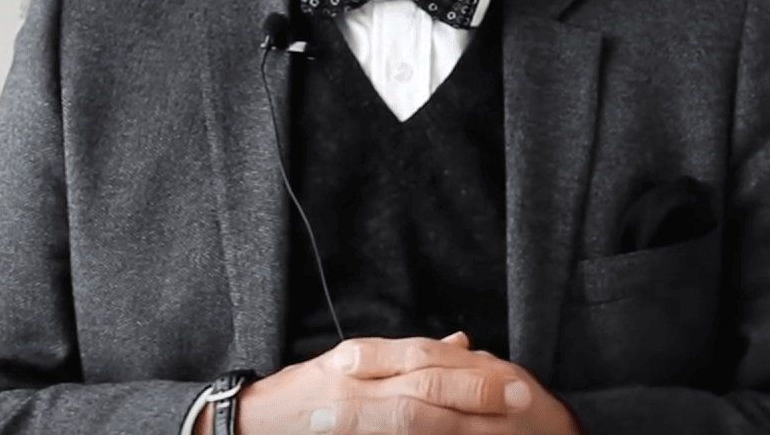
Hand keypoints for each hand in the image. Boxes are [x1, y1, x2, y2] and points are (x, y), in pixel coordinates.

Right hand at [225, 332, 581, 434]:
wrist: (250, 425)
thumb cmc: (307, 395)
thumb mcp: (353, 364)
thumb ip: (405, 357)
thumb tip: (462, 343)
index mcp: (359, 357)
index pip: (422, 356)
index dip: (468, 365)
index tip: (510, 373)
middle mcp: (353, 384)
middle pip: (422, 384)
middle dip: (473, 391)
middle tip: (519, 396)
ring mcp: (347, 416)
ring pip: (411, 418)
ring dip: (458, 421)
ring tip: (499, 425)